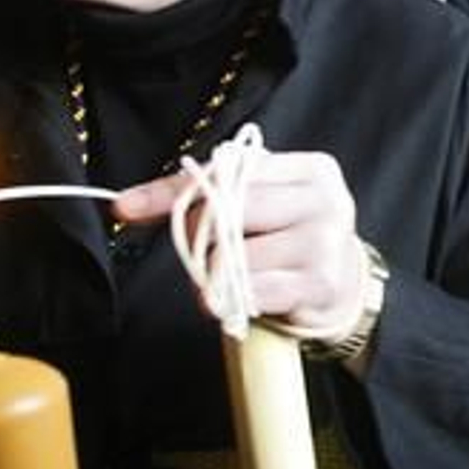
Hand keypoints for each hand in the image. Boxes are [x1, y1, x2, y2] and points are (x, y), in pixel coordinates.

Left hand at [114, 151, 369, 339]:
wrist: (343, 289)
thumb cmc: (290, 242)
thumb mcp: (258, 206)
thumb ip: (201, 196)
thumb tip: (125, 205)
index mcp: (311, 169)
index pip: (230, 171)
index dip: (176, 192)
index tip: (127, 208)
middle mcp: (325, 198)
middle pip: (232, 209)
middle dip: (201, 238)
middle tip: (202, 257)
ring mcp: (327, 240)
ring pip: (237, 254)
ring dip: (217, 275)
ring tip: (231, 281)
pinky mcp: (320, 282)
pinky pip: (253, 290)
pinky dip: (235, 299)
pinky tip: (244, 299)